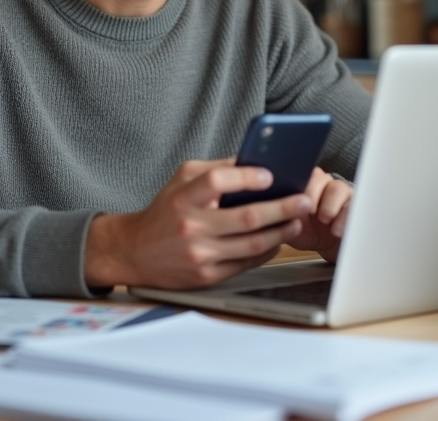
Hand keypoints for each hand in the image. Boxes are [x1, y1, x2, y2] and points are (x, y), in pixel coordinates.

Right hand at [83, 159, 313, 289]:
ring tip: (297, 221)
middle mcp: (191, 227)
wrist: (134, 252)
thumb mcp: (181, 180)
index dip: (247, 177)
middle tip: (303, 200)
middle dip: (282, 208)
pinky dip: (267, 251)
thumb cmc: (165, 210)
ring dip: (281, 232)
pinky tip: (278, 240)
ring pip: (252, 244)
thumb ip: (215, 169)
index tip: (270, 175)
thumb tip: (253, 162)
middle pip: (246, 217)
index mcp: (183, 198)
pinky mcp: (206, 277)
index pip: (218, 182)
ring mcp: (200, 255)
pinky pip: (246, 263)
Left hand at [285, 167, 351, 262]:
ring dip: (329, 205)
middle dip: (312, 193)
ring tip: (324, 219)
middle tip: (308, 210)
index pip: (296, 172)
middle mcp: (321, 182)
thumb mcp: (286, 224)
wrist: (326, 243)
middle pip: (318, 176)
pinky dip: (344, 218)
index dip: (294, 182)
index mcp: (301, 182)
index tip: (290, 198)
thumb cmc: (304, 230)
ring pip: (337, 188)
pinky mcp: (354, 204)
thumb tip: (262, 208)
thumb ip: (277, 213)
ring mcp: (339, 192)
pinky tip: (336, 229)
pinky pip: (353, 206)